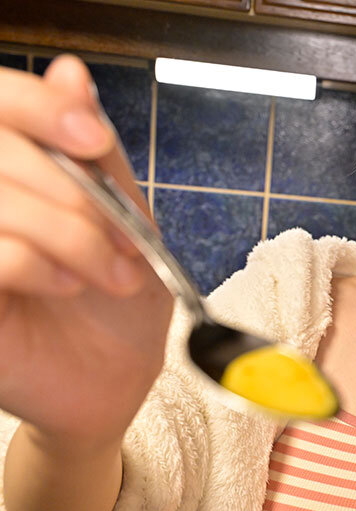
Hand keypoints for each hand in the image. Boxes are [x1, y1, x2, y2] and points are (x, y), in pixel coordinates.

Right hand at [0, 54, 173, 449]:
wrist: (119, 372)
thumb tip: (70, 73)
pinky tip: (68, 286)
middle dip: (77, 195)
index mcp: (11, 170)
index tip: (93, 140)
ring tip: (113, 271)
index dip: (39, 107)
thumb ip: (94, 150)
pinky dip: (42, 265)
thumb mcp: (124, 211)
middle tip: (125, 239)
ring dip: (73, 235)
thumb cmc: (119, 292)